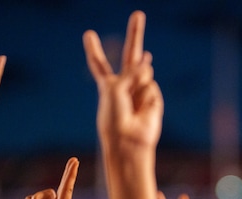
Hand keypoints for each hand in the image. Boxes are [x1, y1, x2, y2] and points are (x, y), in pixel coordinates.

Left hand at [83, 11, 162, 162]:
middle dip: (135, 35)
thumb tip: (149, 63)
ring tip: (133, 93)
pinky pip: (150, 85)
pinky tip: (142, 105)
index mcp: (108, 85)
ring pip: (144, 69)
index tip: (88, 35)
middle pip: (130, 56)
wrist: (129, 142)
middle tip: (138, 14)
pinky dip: (146, 91)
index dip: (95, 50)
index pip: (100, 64)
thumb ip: (131, 72)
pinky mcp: (153, 98)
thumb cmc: (115, 118)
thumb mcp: (115, 89)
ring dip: (139, 71)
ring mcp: (141, 91)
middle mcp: (125, 85)